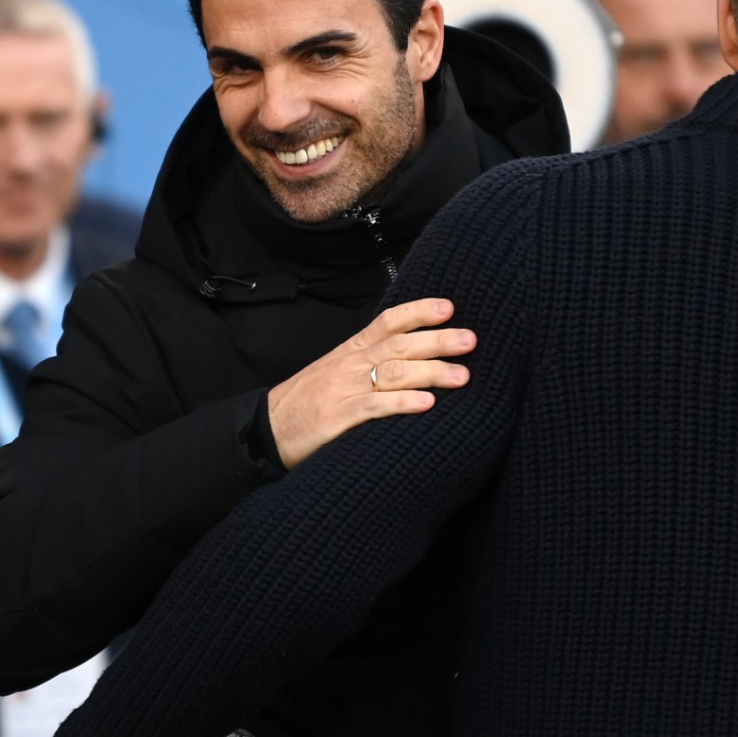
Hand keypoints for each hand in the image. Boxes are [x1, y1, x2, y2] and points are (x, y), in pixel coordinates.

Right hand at [265, 298, 476, 468]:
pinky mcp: (337, 417)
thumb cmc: (308, 401)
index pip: (388, 322)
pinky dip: (401, 403)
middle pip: (400, 345)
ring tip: (463, 376)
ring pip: (393, 373)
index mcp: (351, 349)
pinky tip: (426, 404)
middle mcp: (350, 364)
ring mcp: (344, 389)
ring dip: (431, 372)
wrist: (266, 429)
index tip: (450, 307)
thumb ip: (371, 361)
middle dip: (438, 341)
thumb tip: (416, 354)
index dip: (419, 312)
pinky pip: (374, 407)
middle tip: (471, 340)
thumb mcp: (338, 371)